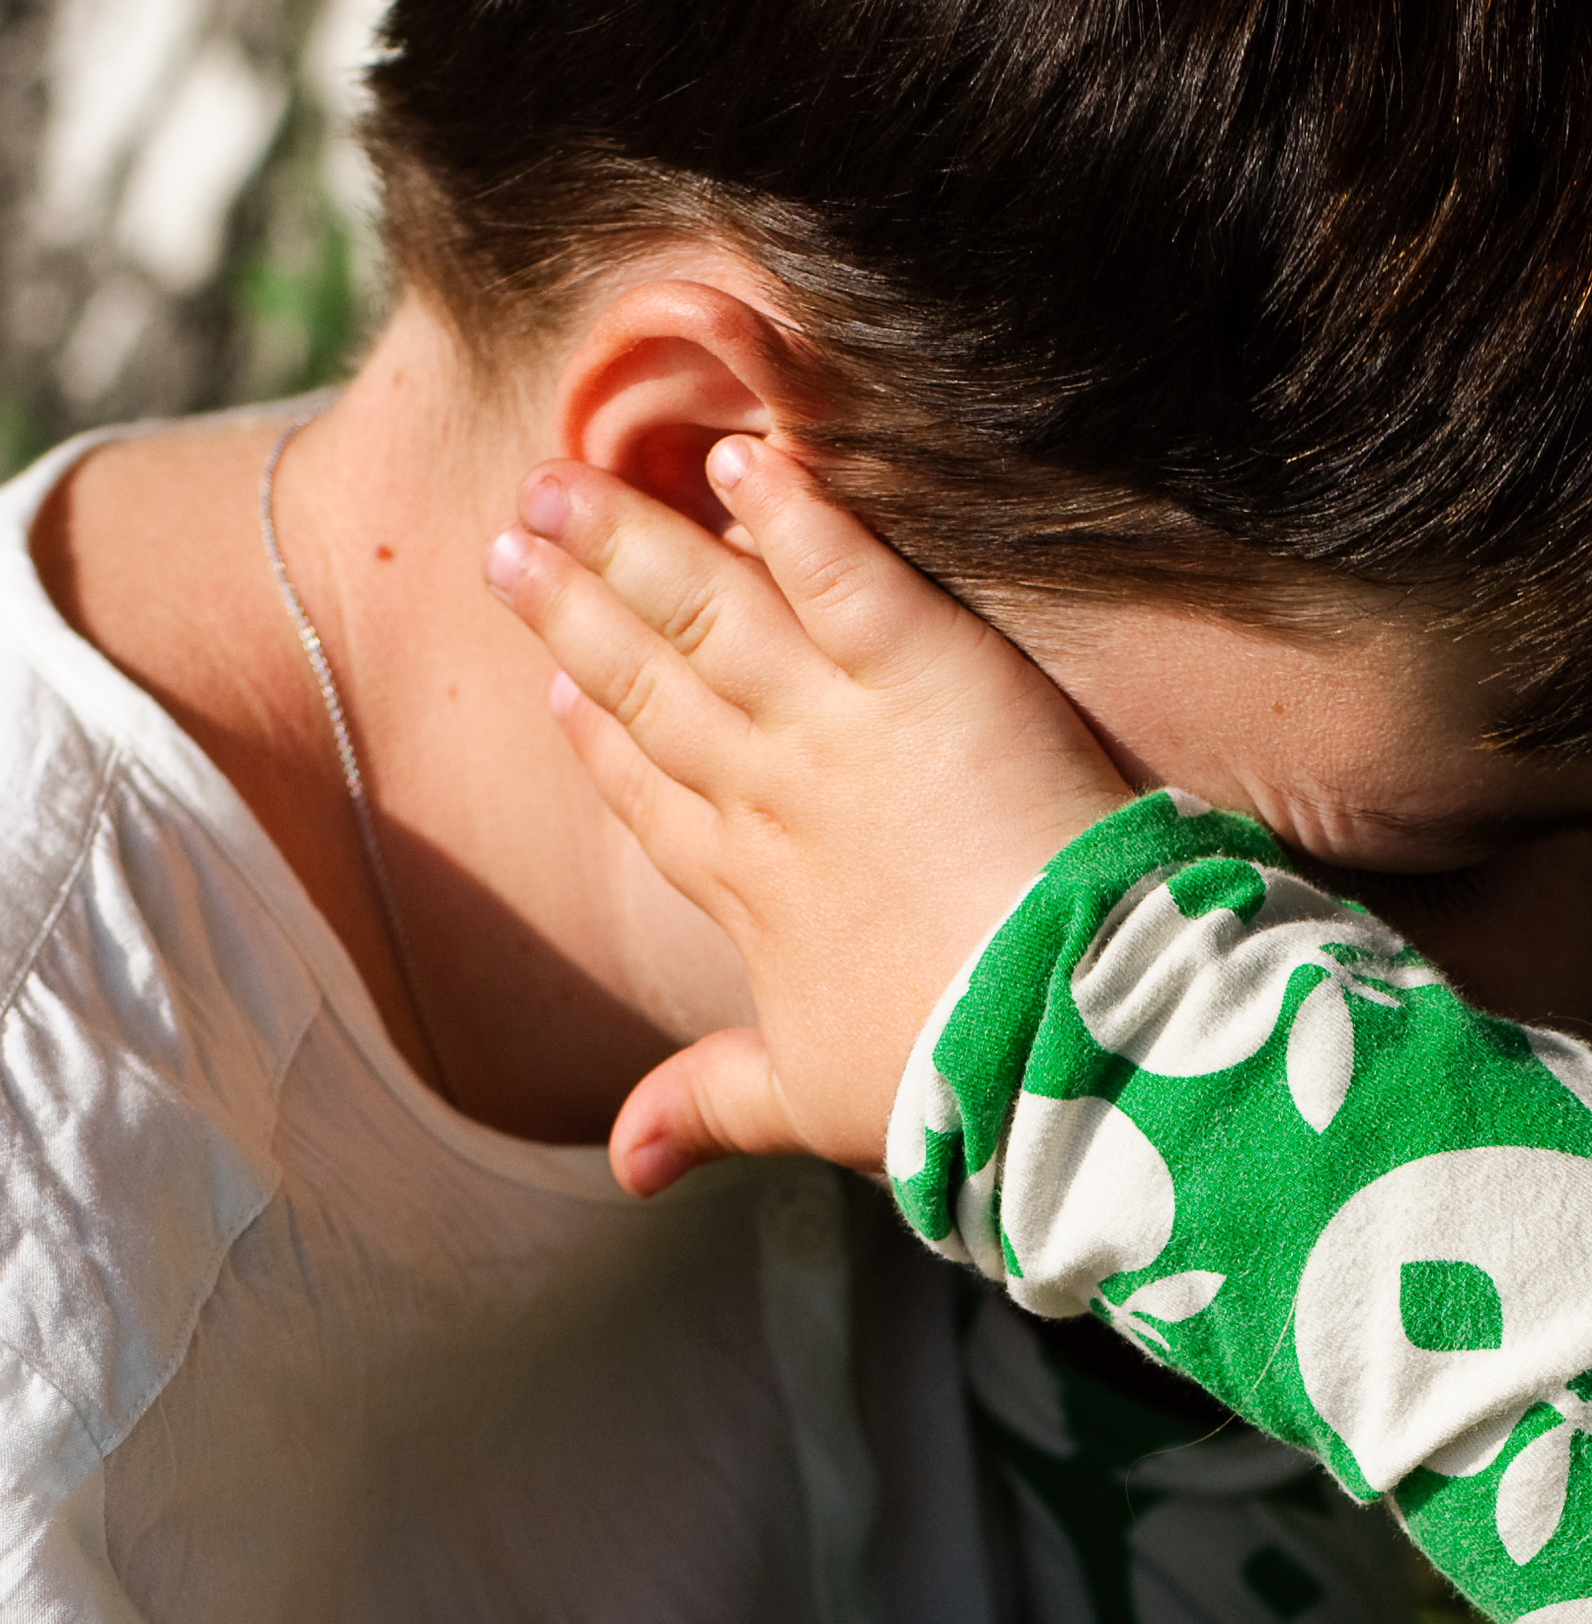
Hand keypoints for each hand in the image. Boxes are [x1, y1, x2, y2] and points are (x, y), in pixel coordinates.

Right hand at [485, 440, 1133, 1188]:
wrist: (1048, 1036)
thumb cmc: (946, 1079)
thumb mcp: (813, 1105)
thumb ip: (713, 1109)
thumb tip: (625, 1168)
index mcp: (747, 896)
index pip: (654, 799)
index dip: (600, 742)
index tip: (556, 690)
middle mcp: (772, 795)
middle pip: (654, 685)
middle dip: (577, 611)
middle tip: (510, 541)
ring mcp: (839, 726)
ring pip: (710, 613)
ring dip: (634, 543)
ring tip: (562, 481)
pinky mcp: (925, 671)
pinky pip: (841, 567)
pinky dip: (789, 507)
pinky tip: (741, 455)